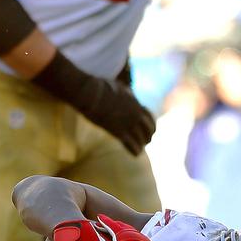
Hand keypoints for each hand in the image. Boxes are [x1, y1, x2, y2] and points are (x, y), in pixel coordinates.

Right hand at [32, 52, 154, 155]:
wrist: (89, 93)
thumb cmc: (99, 87)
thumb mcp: (118, 86)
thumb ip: (124, 92)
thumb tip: (124, 90)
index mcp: (135, 102)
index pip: (149, 116)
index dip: (150, 124)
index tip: (149, 129)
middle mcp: (135, 113)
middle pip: (149, 129)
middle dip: (148, 135)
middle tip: (145, 141)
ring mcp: (128, 122)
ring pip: (143, 138)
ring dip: (142, 143)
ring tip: (140, 148)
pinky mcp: (118, 131)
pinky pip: (131, 144)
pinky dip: (135, 150)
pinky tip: (135, 154)